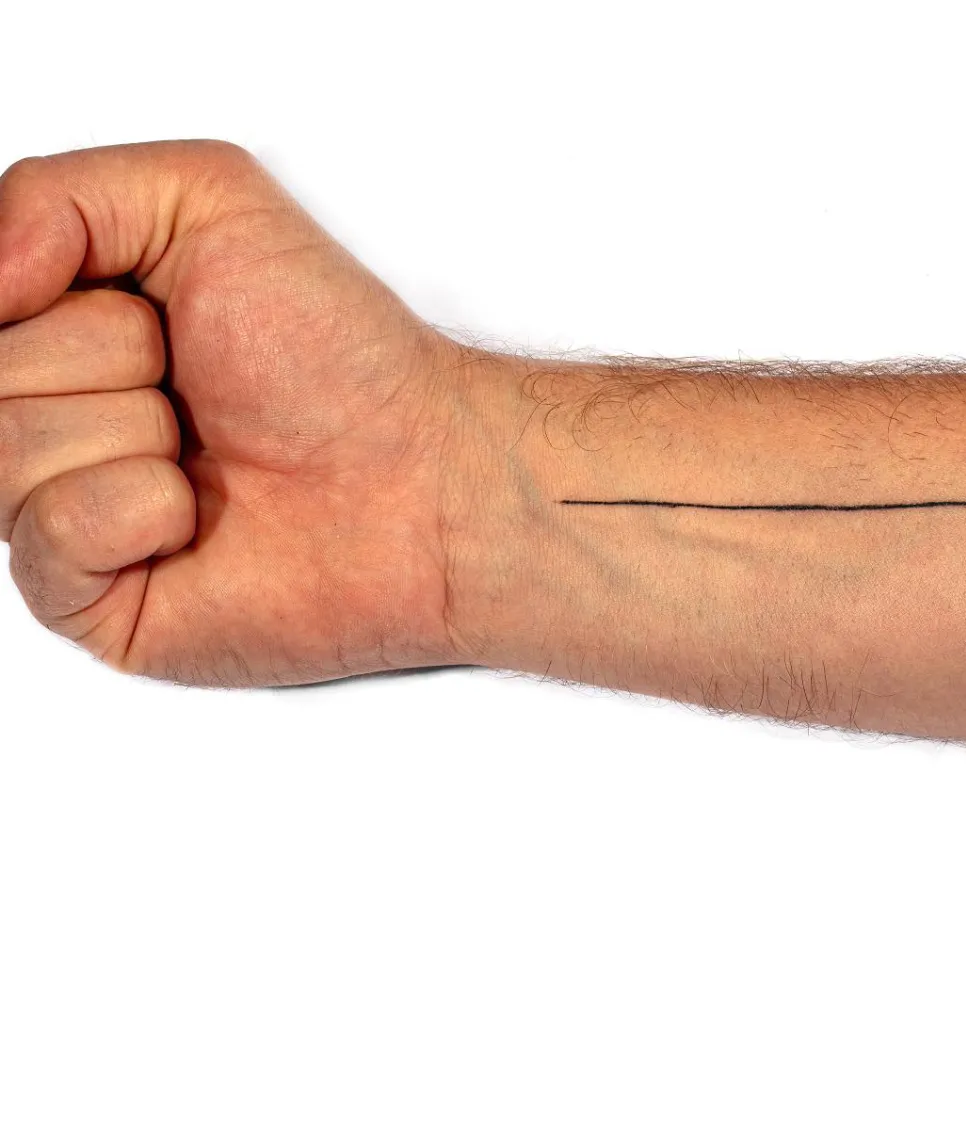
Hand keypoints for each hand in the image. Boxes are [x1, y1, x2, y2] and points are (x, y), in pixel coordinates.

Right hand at [0, 140, 472, 681]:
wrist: (428, 480)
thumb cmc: (340, 359)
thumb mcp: (202, 198)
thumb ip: (59, 195)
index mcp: (60, 334)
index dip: (52, 288)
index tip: (146, 306)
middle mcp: (50, 424)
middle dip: (109, 354)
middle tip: (198, 386)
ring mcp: (62, 518)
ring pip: (7, 447)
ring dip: (134, 430)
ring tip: (208, 453)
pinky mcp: (91, 604)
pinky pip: (47, 535)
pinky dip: (136, 509)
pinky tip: (196, 520)